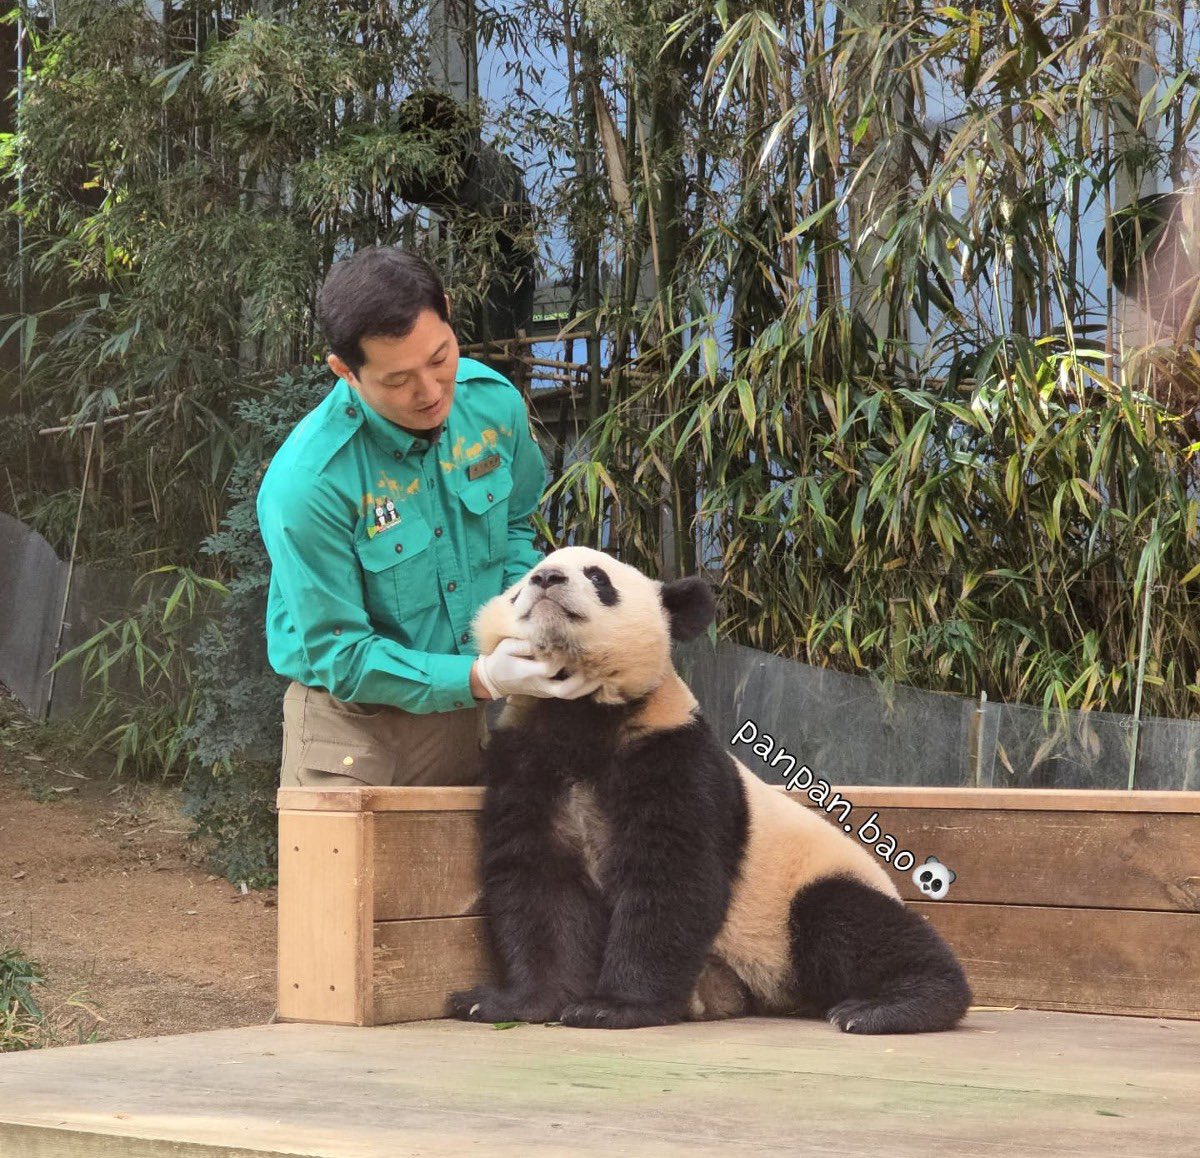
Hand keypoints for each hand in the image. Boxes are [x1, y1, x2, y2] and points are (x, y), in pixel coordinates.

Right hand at [473, 637, 602, 700]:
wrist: (494, 679)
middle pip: (565, 690)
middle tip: (598, 665)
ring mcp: (546, 692)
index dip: (561, 658)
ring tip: (602, 672)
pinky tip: (594, 675)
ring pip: (570, 695)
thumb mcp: (507, 647)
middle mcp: (540, 686)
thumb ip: (524, 643)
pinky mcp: (550, 692)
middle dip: (583, 680)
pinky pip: (569, 693)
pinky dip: (583, 686)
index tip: (571, 644)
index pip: (549, 669)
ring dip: (587, 686)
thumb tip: (543, 636)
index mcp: (528, 673)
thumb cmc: (501, 659)